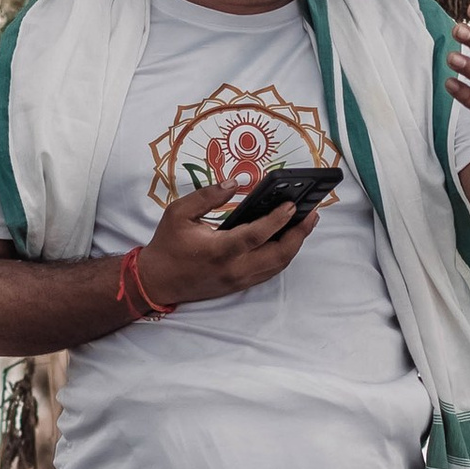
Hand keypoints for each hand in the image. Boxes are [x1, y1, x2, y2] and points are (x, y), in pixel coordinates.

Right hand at [135, 184, 318, 310]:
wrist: (156, 281)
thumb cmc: (167, 245)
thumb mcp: (178, 213)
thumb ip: (207, 196)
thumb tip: (235, 183)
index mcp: (218, 250)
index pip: (256, 235)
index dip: (277, 220)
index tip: (293, 205)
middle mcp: (233, 269)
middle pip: (278, 255)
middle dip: (299, 234)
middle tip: (312, 213)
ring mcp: (238, 280)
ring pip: (277, 265)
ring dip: (295, 245)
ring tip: (306, 224)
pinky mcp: (238, 285)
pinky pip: (269, 271)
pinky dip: (283, 255)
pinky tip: (289, 239)